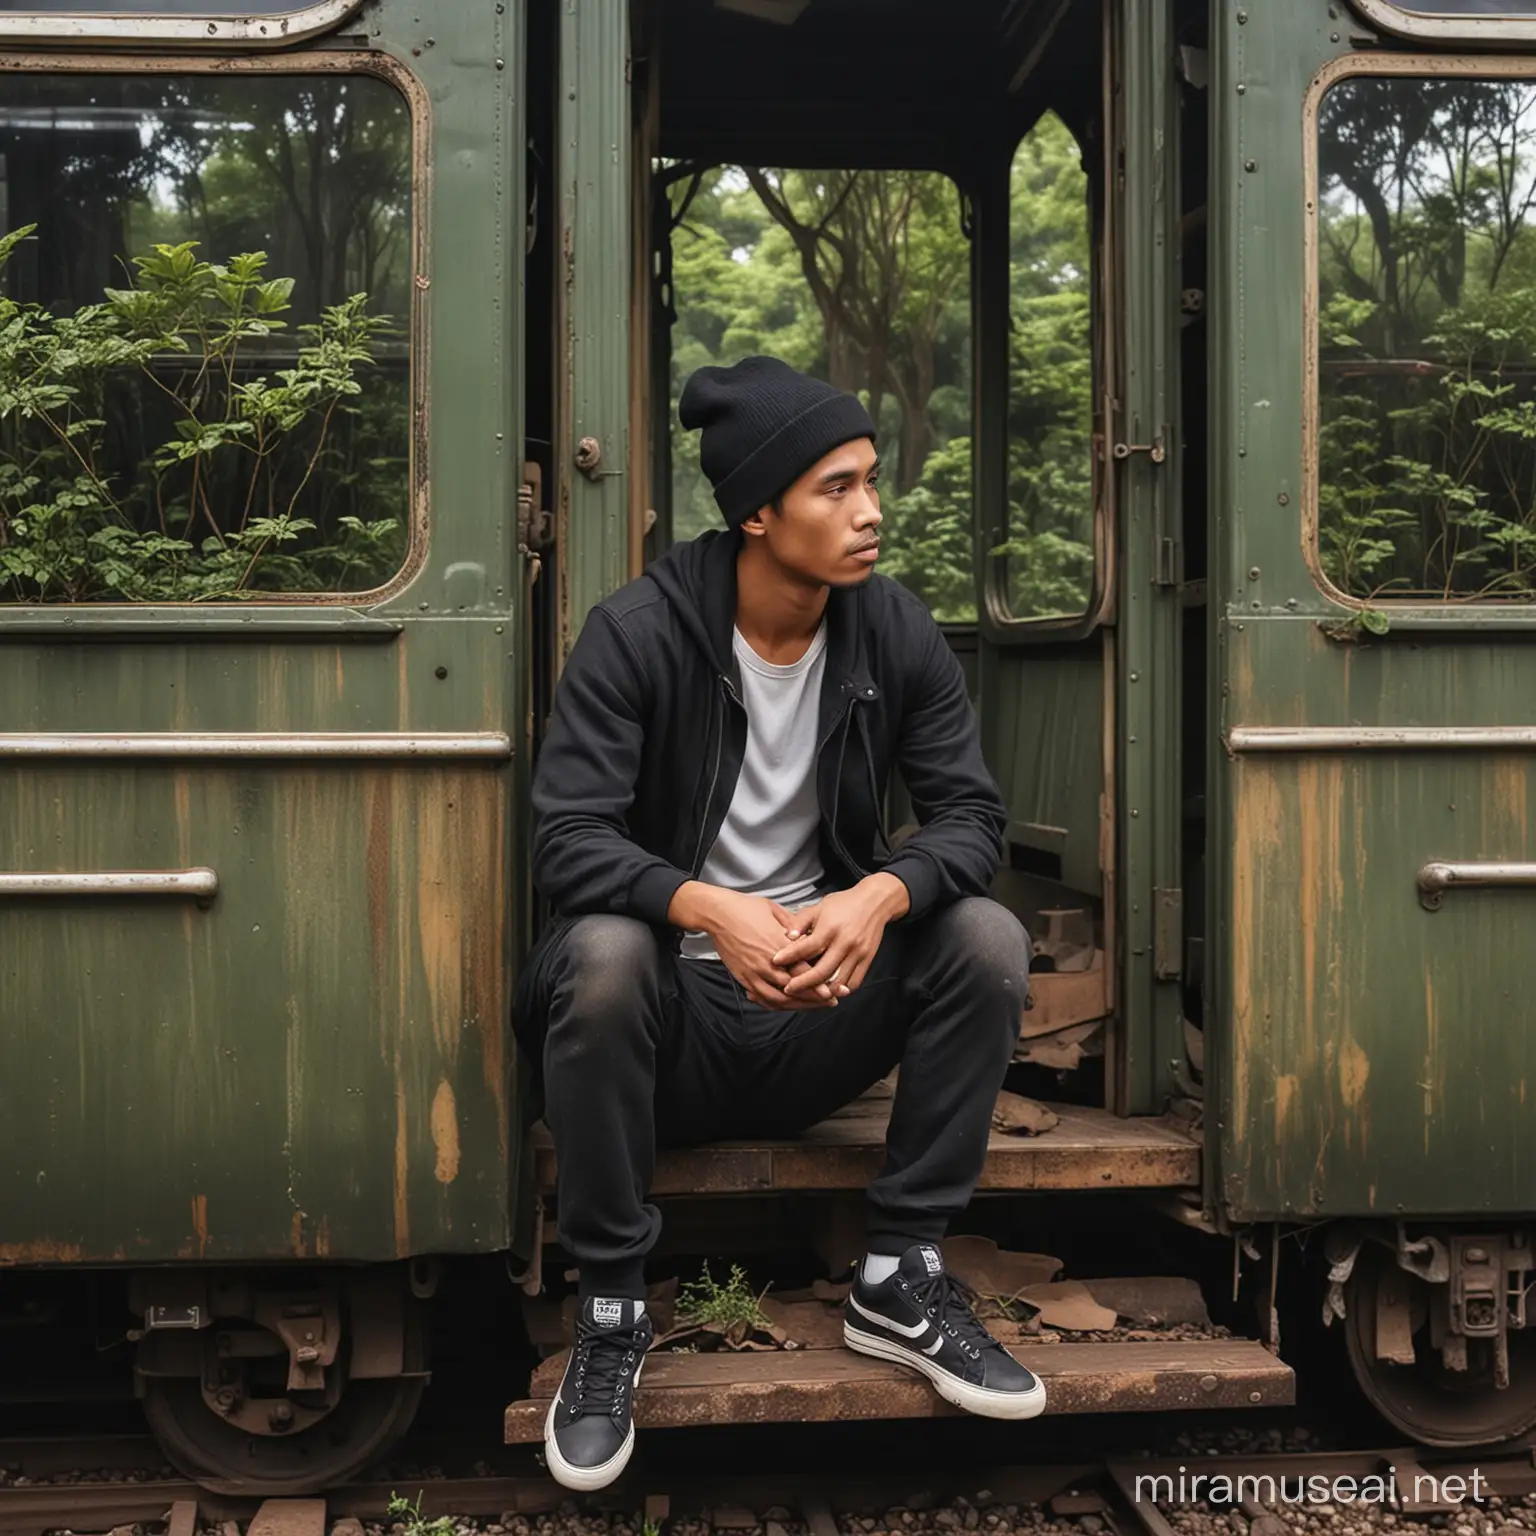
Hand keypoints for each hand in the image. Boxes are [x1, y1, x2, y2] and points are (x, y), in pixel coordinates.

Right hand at [669, 885, 839, 1009]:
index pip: (803, 970)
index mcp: (779, 945)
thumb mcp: (776, 911)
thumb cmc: (747, 908)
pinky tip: (786, 1005)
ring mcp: (754, 972)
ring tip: (812, 1006)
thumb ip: (794, 927)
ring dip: (797, 1005)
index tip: (833, 991)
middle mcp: (767, 962)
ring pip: (779, 998)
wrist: (718, 914)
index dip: (819, 984)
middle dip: (814, 998)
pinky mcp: (744, 977)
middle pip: (795, 988)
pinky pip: (762, 997)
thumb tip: (809, 936)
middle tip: (830, 1001)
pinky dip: (775, 1004)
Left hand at [771, 873, 909, 997]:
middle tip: (787, 988)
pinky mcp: (868, 959)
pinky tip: (829, 990)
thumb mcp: (819, 906)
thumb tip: (787, 936)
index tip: (775, 962)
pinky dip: (841, 989)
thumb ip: (801, 921)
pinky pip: (854, 982)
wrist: (875, 902)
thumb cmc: (844, 904)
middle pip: (822, 970)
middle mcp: (845, 942)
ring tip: (806, 994)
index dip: (790, 956)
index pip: (807, 947)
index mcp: (831, 927)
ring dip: (821, 990)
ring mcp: (858, 952)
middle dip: (802, 983)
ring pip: (838, 980)